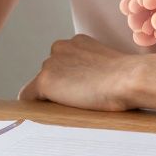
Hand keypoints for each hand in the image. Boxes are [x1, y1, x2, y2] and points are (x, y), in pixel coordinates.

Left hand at [18, 34, 140, 111]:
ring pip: (42, 85)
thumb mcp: (109, 66)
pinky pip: (27, 96)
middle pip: (49, 72)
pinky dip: (34, 106)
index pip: (62, 63)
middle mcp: (60, 47)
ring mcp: (50, 64)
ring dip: (52, 96)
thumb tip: (89, 85)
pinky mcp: (45, 81)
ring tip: (73, 106)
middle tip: (79, 100)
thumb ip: (93, 69)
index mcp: (77, 42)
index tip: (82, 90)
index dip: (70, 79)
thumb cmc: (128, 77)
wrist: (128, 79)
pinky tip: (47, 113)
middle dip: (60, 86)